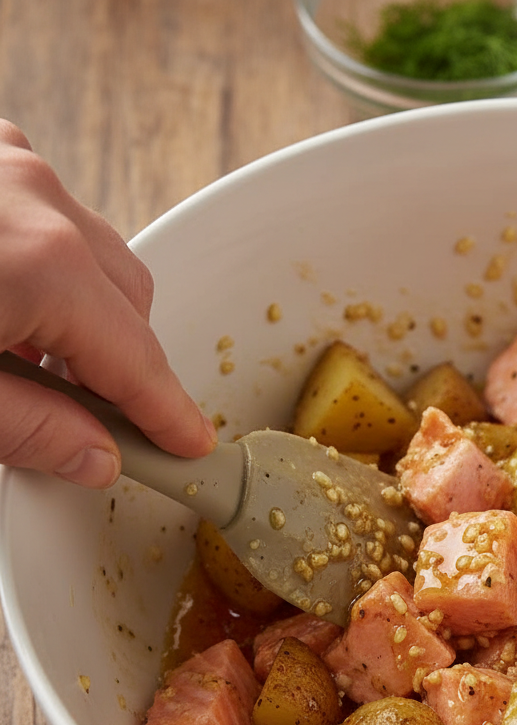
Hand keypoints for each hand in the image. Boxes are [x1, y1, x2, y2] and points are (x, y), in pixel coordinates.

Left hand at [0, 120, 215, 487]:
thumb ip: (30, 431)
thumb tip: (97, 458)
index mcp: (41, 266)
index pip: (137, 365)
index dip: (167, 417)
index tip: (191, 447)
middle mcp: (40, 202)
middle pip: (129, 304)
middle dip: (121, 363)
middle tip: (96, 416)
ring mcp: (10, 166)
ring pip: (94, 256)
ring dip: (84, 312)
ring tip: (27, 356)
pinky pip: (52, 214)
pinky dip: (51, 263)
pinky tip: (7, 296)